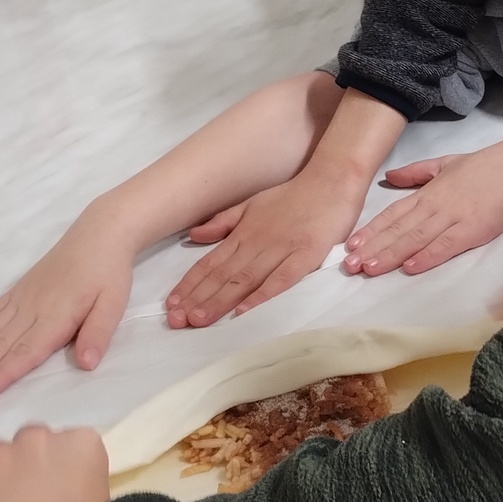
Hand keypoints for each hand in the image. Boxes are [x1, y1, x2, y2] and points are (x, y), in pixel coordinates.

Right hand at [0, 211, 135, 402]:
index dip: (3, 375)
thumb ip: (98, 334)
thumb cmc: (109, 273)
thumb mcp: (114, 303)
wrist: (98, 234)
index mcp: (56, 317)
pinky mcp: (18, 290)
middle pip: (0, 346)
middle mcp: (32, 310)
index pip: (25, 352)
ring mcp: (21, 299)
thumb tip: (87, 365)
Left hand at [166, 172, 364, 326]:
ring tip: (198, 320)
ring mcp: (281, 249)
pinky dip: (261, 295)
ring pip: (243, 279)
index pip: (209, 263)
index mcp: (243, 233)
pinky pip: (280, 279)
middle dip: (196, 299)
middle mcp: (256, 242)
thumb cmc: (293, 196)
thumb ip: (223, 221)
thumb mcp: (251, 204)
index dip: (189, 285)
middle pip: (221, 275)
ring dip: (219, 301)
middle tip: (176, 321)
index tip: (171, 304)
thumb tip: (193, 235)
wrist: (331, 181)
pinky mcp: (306, 255)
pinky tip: (244, 311)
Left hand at [344, 147, 502, 276]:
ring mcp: (453, 217)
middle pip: (398, 229)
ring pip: (415, 239)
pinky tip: (409, 267)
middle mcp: (435, 205)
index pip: (393, 213)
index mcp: (428, 192)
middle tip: (349, 265)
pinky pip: (446, 245)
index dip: (371, 230)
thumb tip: (389, 177)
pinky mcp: (473, 230)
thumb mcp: (446, 163)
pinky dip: (426, 256)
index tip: (350, 244)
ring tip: (369, 269)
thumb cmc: (486, 167)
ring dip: (391, 254)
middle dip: (372, 248)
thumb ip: (417, 172)